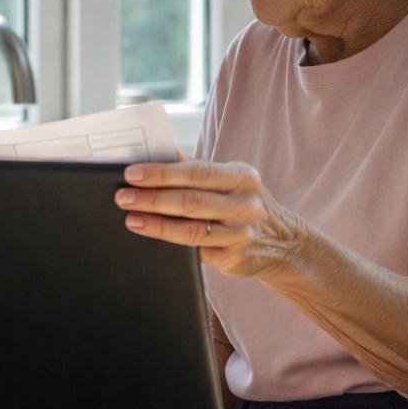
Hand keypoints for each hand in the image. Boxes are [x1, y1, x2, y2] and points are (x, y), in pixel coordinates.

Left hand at [115, 160, 306, 278]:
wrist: (284, 243)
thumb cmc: (242, 204)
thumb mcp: (230, 180)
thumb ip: (195, 167)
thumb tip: (158, 149)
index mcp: (242, 177)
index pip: (197, 172)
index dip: (162, 173)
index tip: (132, 173)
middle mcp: (244, 205)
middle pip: (191, 201)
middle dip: (152, 199)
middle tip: (123, 197)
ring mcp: (241, 235)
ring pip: (192, 231)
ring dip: (157, 225)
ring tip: (131, 219)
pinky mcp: (235, 260)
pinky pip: (196, 253)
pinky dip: (171, 245)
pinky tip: (152, 238)